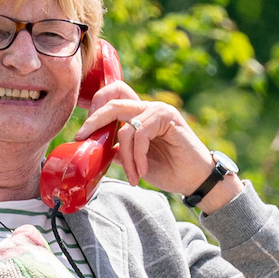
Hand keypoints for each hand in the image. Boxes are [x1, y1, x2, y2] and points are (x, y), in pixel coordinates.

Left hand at [75, 71, 238, 206]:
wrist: (196, 180)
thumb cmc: (169, 171)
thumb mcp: (134, 160)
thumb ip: (118, 149)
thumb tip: (94, 147)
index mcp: (139, 114)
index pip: (112, 97)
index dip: (95, 108)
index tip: (83, 132)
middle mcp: (148, 107)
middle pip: (112, 100)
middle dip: (93, 120)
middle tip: (82, 138)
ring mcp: (159, 110)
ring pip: (125, 126)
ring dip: (125, 156)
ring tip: (132, 176)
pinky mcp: (168, 118)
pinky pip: (140, 134)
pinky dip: (137, 156)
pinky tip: (142, 171)